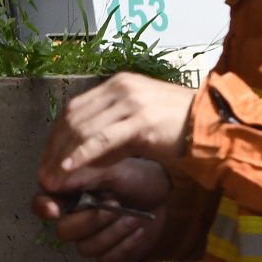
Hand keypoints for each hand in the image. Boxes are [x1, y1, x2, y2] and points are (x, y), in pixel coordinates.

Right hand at [32, 157, 174, 261]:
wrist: (162, 192)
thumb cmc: (135, 176)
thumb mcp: (114, 170)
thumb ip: (84, 176)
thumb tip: (53, 182)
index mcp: (68, 195)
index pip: (42, 205)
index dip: (44, 209)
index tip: (55, 209)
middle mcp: (74, 219)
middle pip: (65, 232)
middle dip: (92, 220)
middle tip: (116, 204)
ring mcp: (90, 238)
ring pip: (87, 249)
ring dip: (114, 233)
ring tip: (134, 216)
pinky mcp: (109, 252)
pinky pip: (106, 260)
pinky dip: (125, 246)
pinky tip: (139, 231)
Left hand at [40, 73, 195, 175]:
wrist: (215, 125)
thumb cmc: (181, 127)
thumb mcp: (140, 123)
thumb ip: (112, 134)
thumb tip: (81, 156)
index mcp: (121, 84)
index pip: (75, 108)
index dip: (56, 136)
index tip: (49, 159)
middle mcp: (123, 87)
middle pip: (73, 117)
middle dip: (54, 148)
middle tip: (45, 174)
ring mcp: (132, 102)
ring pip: (83, 128)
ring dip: (62, 156)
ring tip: (53, 178)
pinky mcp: (141, 120)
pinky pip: (102, 139)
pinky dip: (81, 155)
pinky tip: (69, 168)